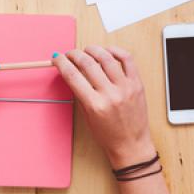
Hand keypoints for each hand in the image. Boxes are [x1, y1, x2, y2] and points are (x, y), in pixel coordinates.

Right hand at [53, 46, 154, 167]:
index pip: (72, 75)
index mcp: (95, 105)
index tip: (57, 58)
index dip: (61, 63)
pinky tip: (107, 51)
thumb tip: (71, 72)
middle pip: (87, 63)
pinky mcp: (136, 84)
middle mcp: (110, 94)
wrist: (131, 144)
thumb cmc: (109, 135)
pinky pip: (127, 59)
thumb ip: (80, 93)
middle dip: (74, 54)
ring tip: (87, 50)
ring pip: (106, 57)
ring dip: (93, 49)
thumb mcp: (88, 116)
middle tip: (70, 54)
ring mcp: (125, 87)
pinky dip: (115, 51)